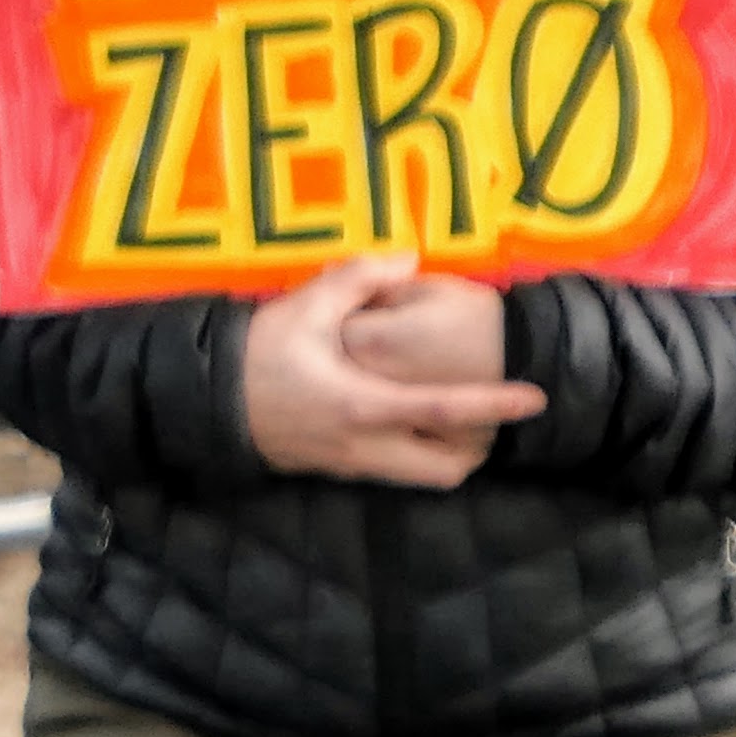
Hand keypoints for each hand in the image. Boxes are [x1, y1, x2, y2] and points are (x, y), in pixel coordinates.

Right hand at [242, 254, 540, 486]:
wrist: (200, 397)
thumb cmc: (256, 353)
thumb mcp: (305, 306)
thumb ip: (359, 278)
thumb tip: (408, 259)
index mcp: (366, 406)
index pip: (445, 411)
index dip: (494, 404)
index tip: (535, 398)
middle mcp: (366, 446)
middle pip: (446, 469)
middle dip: (475, 447)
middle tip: (481, 415)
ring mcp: (351, 463)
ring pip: (421, 477)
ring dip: (445, 454)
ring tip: (447, 417)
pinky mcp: (335, 469)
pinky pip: (392, 472)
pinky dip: (412, 454)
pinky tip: (402, 420)